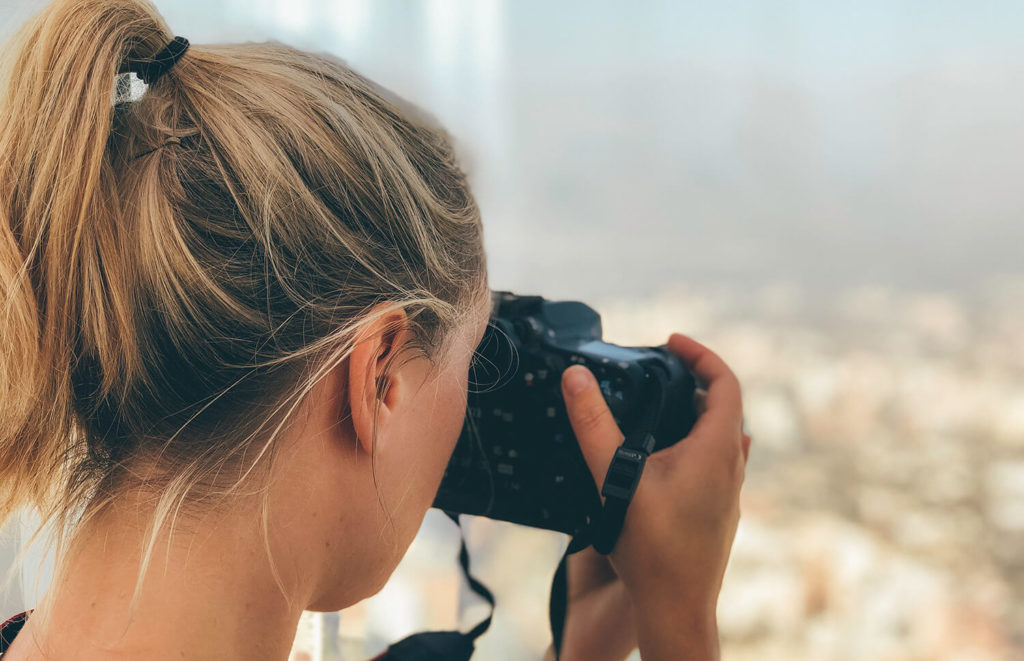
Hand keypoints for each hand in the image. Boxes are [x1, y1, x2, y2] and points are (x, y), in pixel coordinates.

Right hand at [560, 333, 750, 658]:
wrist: (677, 610)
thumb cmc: (652, 548)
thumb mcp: (616, 478)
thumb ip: (594, 424)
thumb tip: (577, 376)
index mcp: (717, 448)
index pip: (725, 381)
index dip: (700, 354)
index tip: (670, 342)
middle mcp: (732, 466)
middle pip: (722, 406)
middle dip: (690, 381)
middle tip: (654, 371)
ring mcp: (729, 491)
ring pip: (719, 436)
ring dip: (691, 414)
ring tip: (652, 408)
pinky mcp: (719, 511)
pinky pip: (713, 461)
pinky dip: (691, 443)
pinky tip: (659, 458)